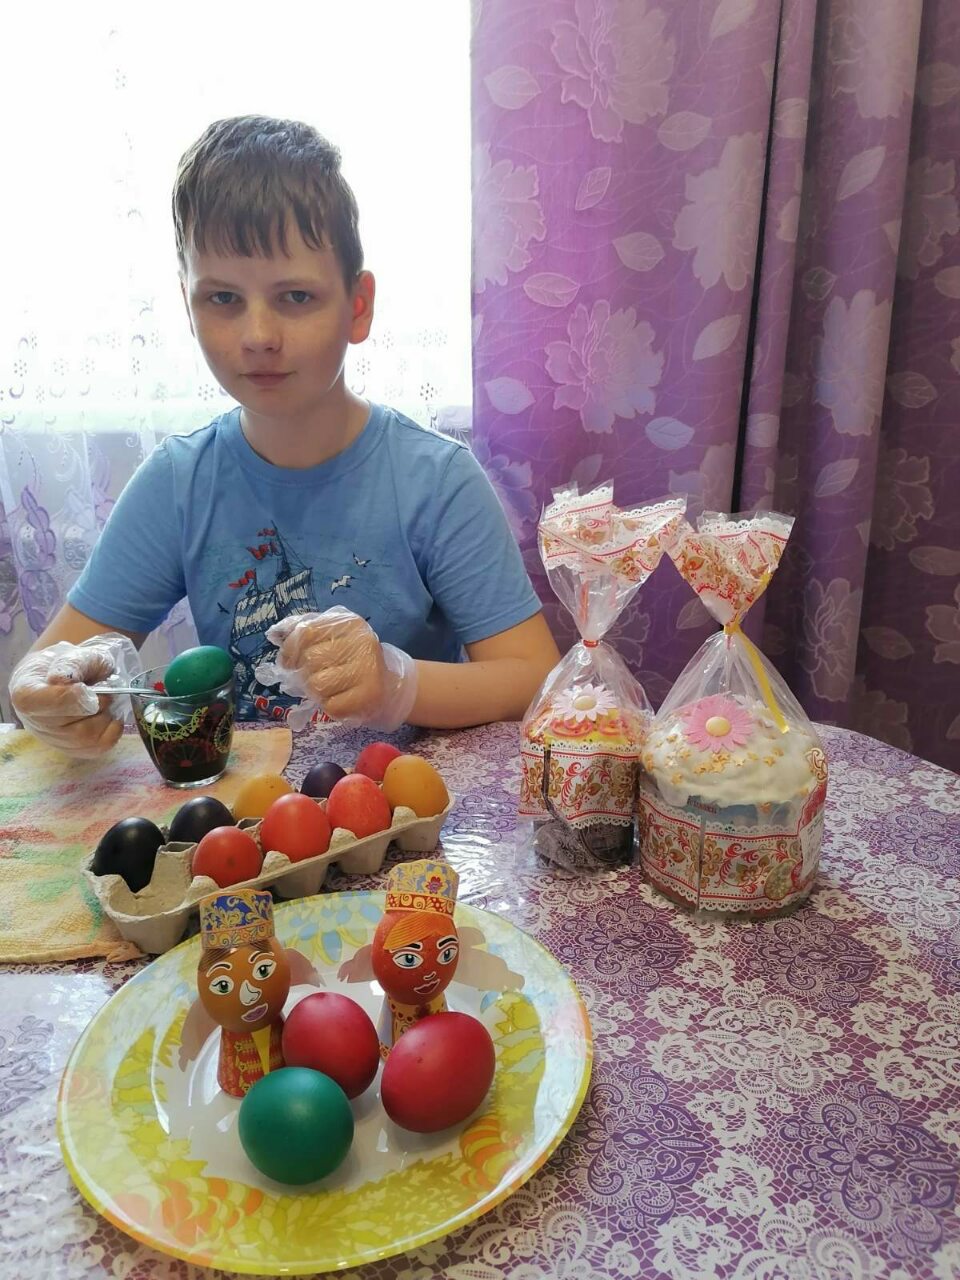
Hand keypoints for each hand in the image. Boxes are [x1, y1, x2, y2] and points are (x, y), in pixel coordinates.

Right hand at [9, 634, 138, 757]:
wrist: (65, 676)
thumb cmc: (68, 664)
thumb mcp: (74, 654)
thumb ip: (72, 664)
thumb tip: (62, 679)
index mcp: (27, 695)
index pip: (51, 704)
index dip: (74, 696)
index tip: (85, 686)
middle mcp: (35, 723)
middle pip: (72, 725)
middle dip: (97, 705)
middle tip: (102, 690)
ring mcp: (52, 740)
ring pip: (86, 739)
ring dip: (105, 717)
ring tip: (103, 702)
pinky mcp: (71, 750)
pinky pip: (97, 748)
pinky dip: (112, 731)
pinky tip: (108, 715)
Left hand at [268, 607, 417, 730]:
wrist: (388, 684)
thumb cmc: (350, 659)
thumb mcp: (330, 636)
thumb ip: (302, 630)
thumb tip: (274, 634)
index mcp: (349, 623)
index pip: (305, 633)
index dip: (289, 651)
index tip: (288, 662)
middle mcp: (361, 642)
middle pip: (309, 660)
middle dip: (303, 674)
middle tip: (312, 677)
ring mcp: (368, 669)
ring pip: (317, 685)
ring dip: (315, 692)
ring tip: (328, 688)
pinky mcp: (369, 695)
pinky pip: (330, 706)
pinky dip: (328, 707)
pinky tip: (340, 699)